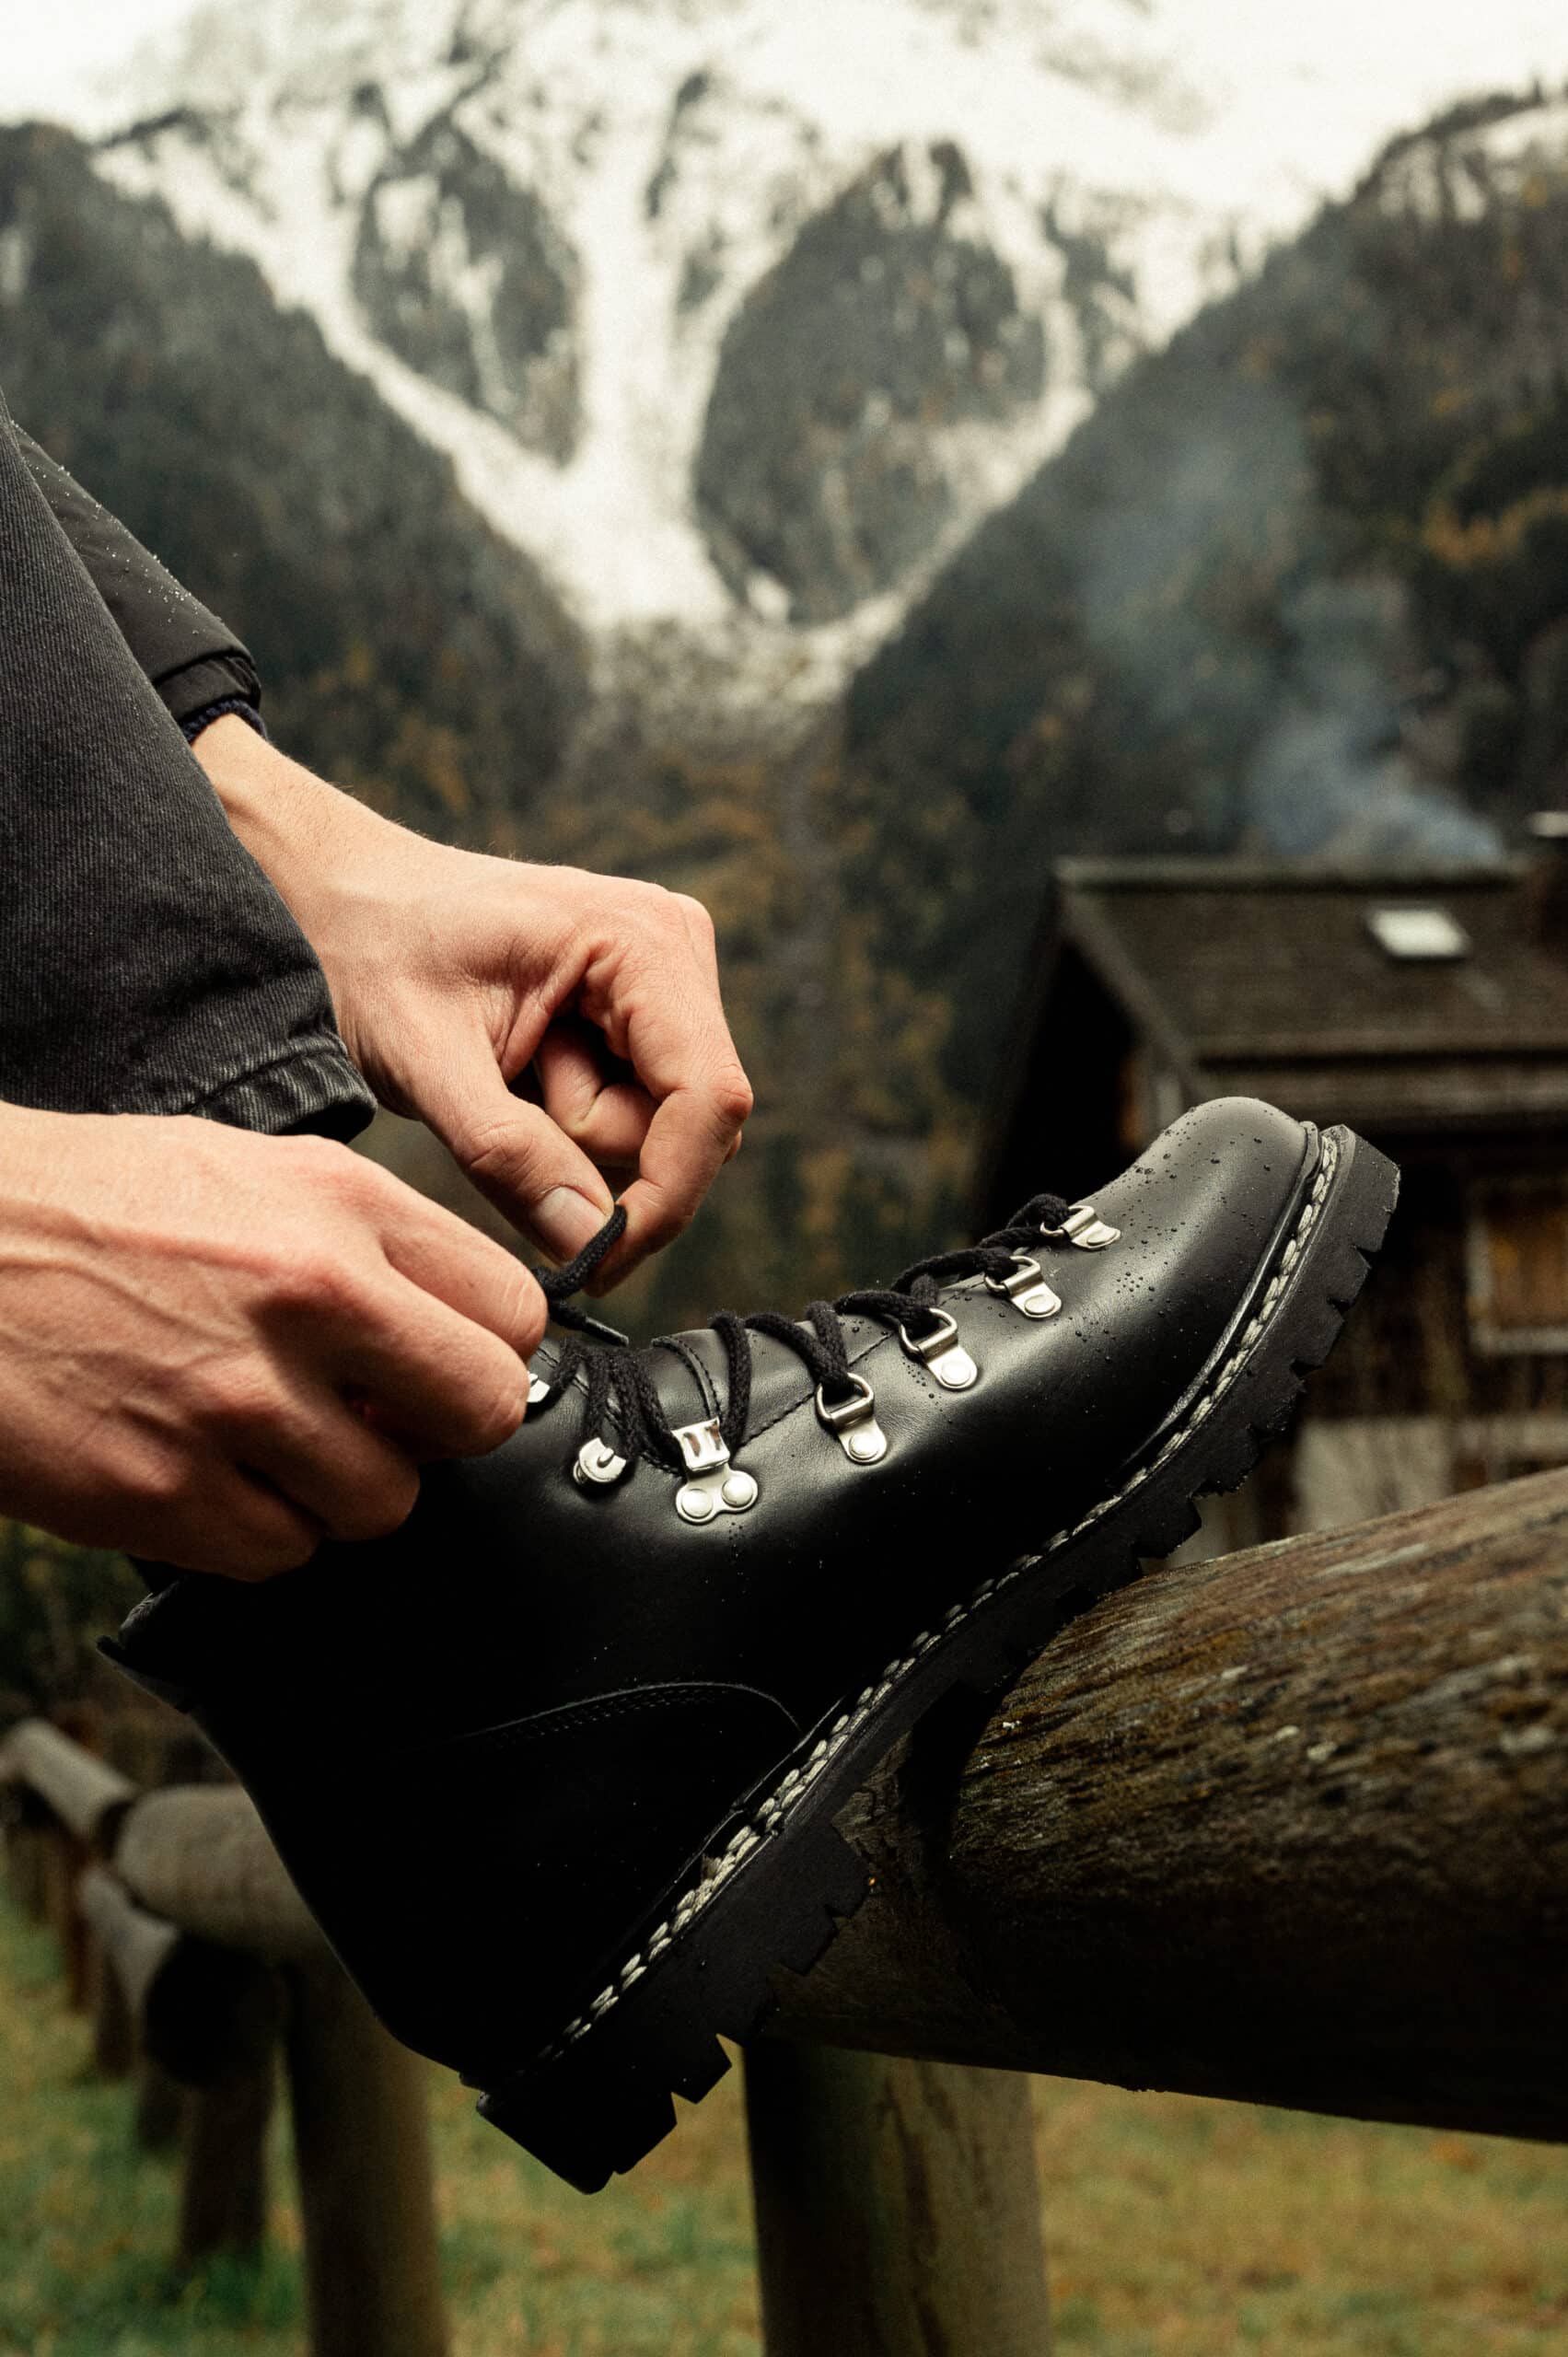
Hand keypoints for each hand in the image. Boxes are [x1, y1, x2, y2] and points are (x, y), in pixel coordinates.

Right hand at [0, 1104, 543, 1577]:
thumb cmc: (86, 1206)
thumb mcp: (252, 1173)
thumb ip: (370, 1246)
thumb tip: (455, 1327)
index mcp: (339, 1207)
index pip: (512, 1311)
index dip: (486, 1350)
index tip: (448, 1364)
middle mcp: (307, 1297)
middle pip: (482, 1412)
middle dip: (444, 1429)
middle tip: (387, 1418)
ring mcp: (237, 1402)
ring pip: (385, 1503)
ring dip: (341, 1487)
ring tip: (270, 1439)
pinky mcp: (166, 1491)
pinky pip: (283, 1553)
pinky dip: (257, 1529)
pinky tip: (208, 1470)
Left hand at [197, 720, 752, 1282]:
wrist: (345, 907)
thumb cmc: (375, 956)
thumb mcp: (424, 1061)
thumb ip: (508, 1154)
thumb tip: (593, 1243)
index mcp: (642, 939)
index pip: (708, 1098)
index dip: (669, 1192)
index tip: (601, 1261)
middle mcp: (676, 950)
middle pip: (689, 1122)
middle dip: (592, 1145)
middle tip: (500, 1086)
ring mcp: (666, 981)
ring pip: (662, 1128)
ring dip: (574, 1132)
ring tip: (503, 1066)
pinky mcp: (644, 1013)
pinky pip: (639, 1114)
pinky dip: (572, 1119)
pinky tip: (522, 1067)